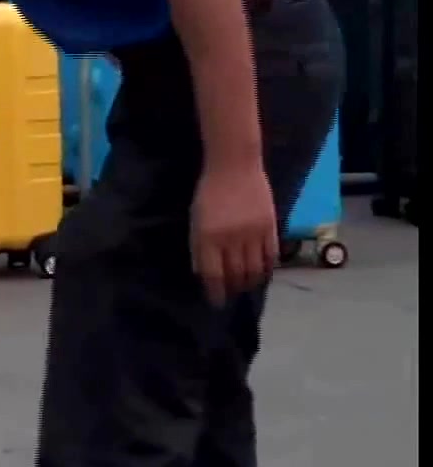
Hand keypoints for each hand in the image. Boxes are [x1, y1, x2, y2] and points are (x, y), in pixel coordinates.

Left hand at [190, 163, 278, 306]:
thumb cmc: (209, 191)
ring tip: (247, 285)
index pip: (213, 274)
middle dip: (233, 288)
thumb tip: (204, 272)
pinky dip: (268, 267)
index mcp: (208, 237)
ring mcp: (253, 233)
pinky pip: (271, 255)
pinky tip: (264, 272)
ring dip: (251, 281)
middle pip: (235, 274)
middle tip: (232, 294)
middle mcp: (231, 239)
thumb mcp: (196, 219)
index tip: (216, 301)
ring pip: (255, 269)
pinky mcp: (270, 226)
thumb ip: (200, 246)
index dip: (215, 292)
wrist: (235, 165)